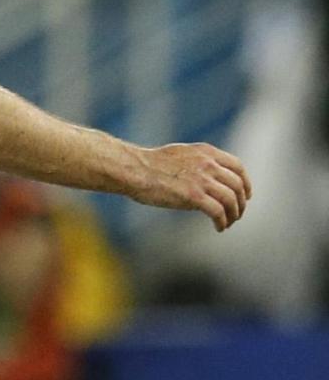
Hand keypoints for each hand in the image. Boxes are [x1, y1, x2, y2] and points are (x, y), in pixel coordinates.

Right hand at [129, 142, 251, 231]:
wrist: (134, 170)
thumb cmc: (149, 164)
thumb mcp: (180, 154)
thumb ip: (198, 162)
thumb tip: (207, 178)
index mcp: (205, 152)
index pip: (237, 166)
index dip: (245, 182)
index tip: (245, 195)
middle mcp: (208, 164)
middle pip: (237, 185)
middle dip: (240, 203)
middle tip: (237, 214)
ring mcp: (202, 179)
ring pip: (231, 200)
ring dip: (234, 214)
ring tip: (228, 223)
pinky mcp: (194, 195)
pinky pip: (218, 212)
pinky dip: (222, 222)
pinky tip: (218, 227)